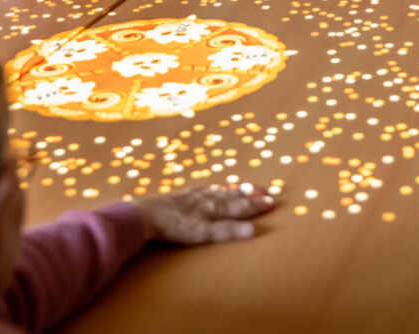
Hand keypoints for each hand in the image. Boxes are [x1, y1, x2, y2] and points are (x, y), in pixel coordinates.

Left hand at [136, 183, 275, 243]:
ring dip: (234, 190)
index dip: (256, 205)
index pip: (240, 207)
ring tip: (245, 186)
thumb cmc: (174, 227)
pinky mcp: (181, 197)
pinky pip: (203, 190)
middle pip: (233, 197)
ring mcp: (194, 197)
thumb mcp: (203, 232)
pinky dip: (213, 189)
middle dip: (250, 196)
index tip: (272, 201)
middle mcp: (207, 199)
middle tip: (267, 190)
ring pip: (219, 192)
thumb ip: (227, 231)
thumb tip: (253, 230)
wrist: (146, 216)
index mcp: (214, 208)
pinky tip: (211, 188)